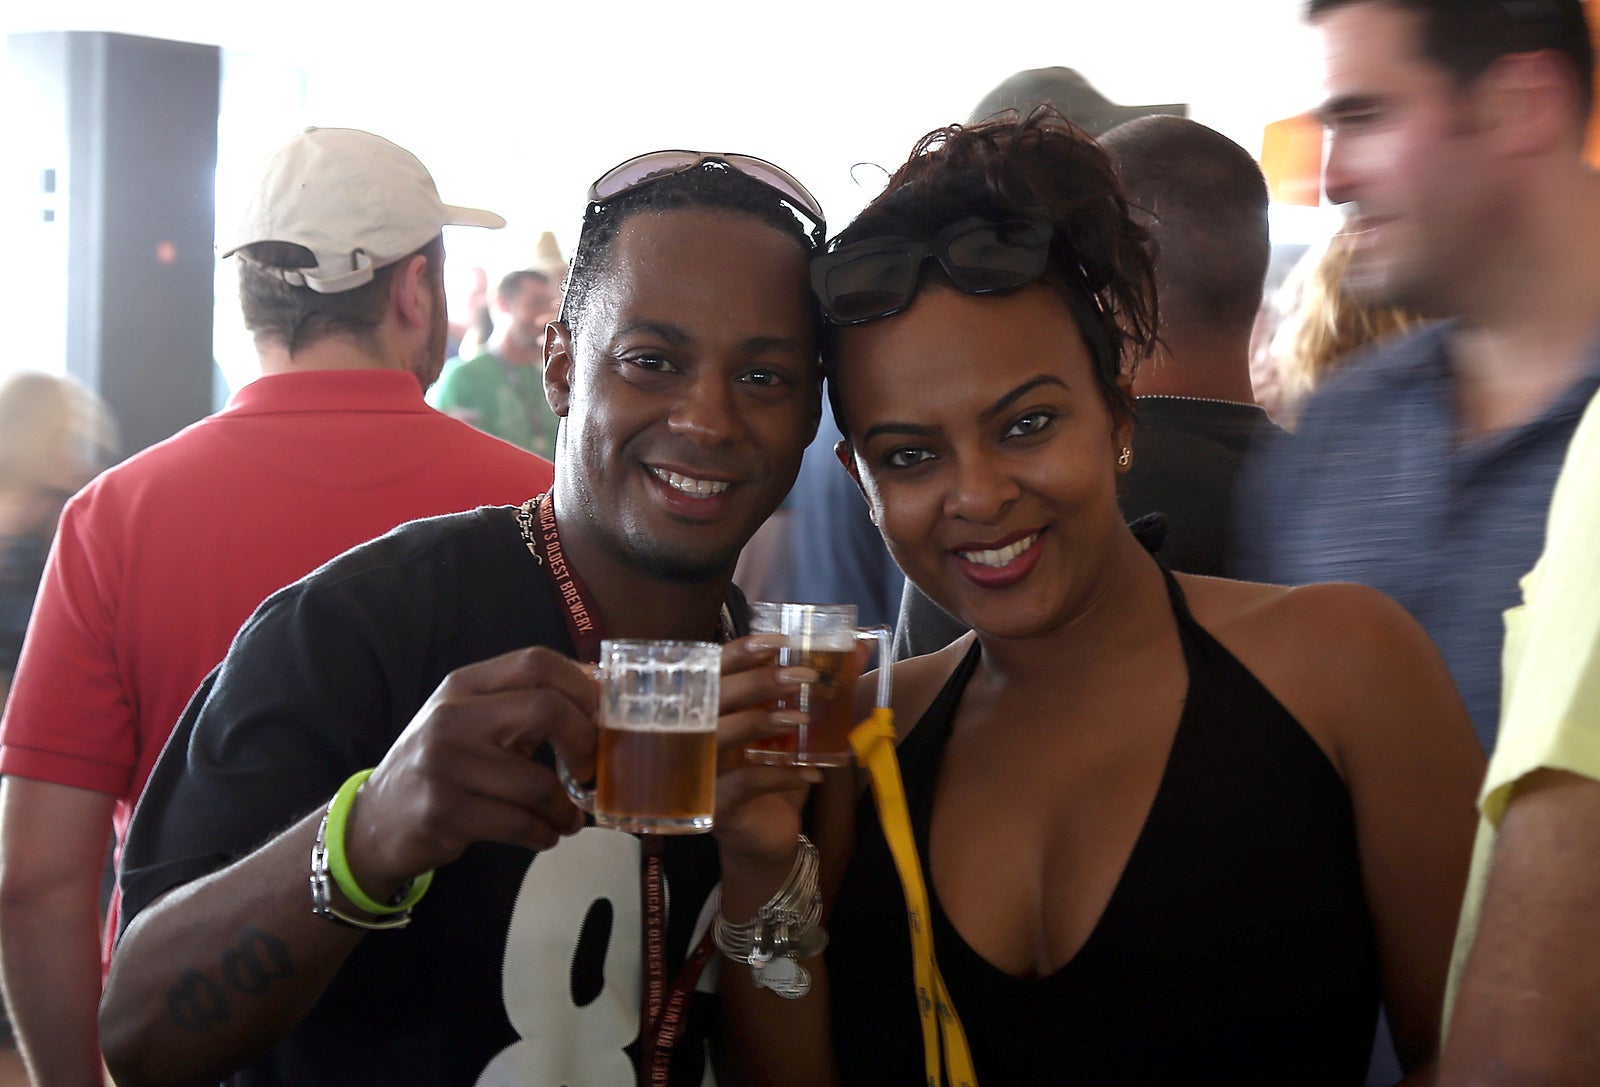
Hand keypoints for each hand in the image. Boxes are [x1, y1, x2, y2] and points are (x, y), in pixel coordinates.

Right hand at [342, 646, 599, 899]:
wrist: (375, 821)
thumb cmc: (443, 765)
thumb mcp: (472, 721)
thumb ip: (524, 704)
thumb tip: (600, 694)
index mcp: (464, 685)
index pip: (537, 663)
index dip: (583, 686)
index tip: (603, 717)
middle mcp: (451, 716)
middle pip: (546, 709)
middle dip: (584, 742)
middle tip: (591, 770)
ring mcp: (444, 765)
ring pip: (538, 783)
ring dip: (565, 808)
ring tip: (567, 817)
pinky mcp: (444, 813)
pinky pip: (519, 824)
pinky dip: (544, 833)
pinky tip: (543, 834)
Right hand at [711, 635, 820, 867]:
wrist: (767, 842)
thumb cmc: (776, 776)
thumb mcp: (795, 732)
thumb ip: (817, 692)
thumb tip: (858, 648)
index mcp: (712, 711)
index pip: (714, 671)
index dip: (740, 653)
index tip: (777, 643)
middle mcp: (698, 737)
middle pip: (713, 698)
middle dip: (757, 682)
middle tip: (801, 677)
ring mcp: (702, 772)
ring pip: (718, 737)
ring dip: (760, 722)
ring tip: (802, 719)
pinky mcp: (716, 806)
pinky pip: (743, 783)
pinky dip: (779, 775)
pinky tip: (811, 774)